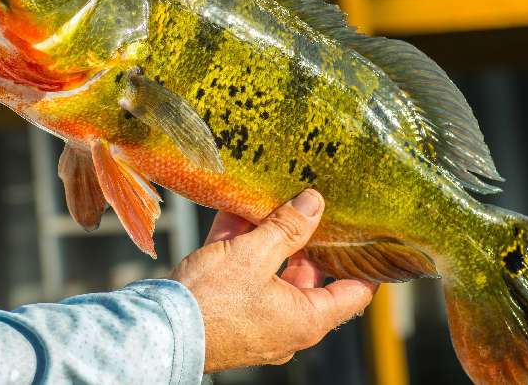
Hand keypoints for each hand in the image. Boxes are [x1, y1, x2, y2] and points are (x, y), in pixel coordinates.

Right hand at [171, 190, 376, 371]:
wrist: (158, 328)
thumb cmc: (211, 302)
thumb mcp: (254, 254)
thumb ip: (287, 227)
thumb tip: (314, 203)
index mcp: (306, 318)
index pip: (353, 293)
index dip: (363, 263)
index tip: (369, 236)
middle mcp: (287, 322)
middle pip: (309, 276)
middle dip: (308, 238)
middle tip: (313, 203)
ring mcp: (258, 317)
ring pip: (272, 270)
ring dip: (271, 236)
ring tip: (273, 198)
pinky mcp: (230, 308)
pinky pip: (244, 272)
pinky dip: (243, 244)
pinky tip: (237, 209)